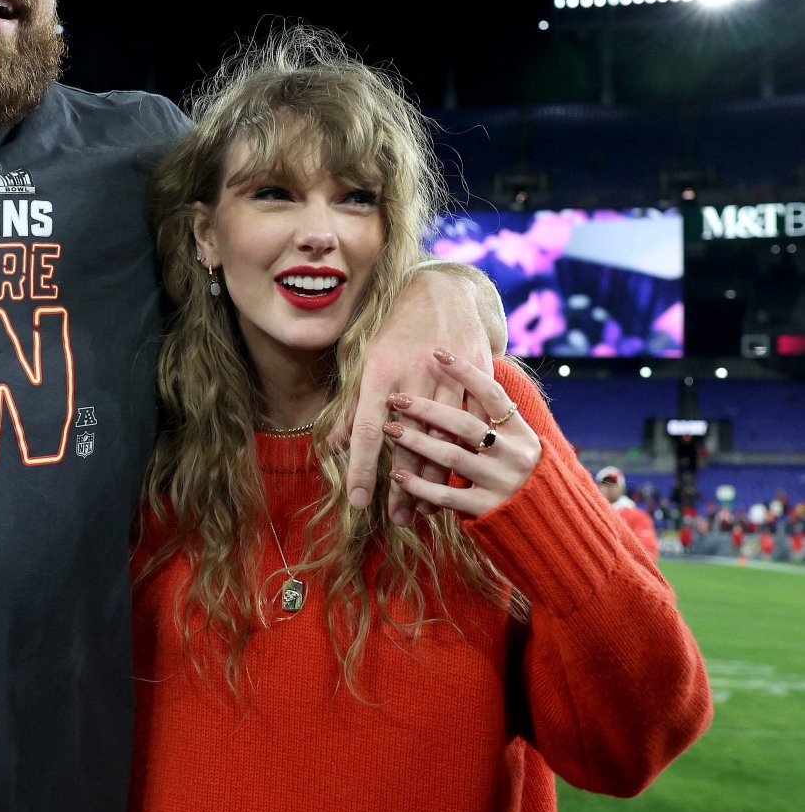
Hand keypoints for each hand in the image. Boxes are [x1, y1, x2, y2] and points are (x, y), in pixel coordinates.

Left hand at [332, 267, 497, 522]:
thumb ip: (353, 406)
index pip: (367, 430)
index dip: (362, 468)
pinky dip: (465, 454)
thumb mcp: (366, 361)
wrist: (443, 292)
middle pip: (409, 443)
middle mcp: (413, 376)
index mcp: (380, 373)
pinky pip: (473, 425)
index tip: (359, 502)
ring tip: (423, 512)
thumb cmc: (395, 330)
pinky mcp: (477, 377)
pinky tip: (457, 482)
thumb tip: (334, 445)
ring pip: (444, 439)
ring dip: (434, 479)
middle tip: (397, 520)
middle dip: (403, 486)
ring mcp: (448, 378)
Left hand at [381, 348, 539, 517]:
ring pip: (452, 457)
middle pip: (465, 424)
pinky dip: (419, 484)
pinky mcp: (488, 509)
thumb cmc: (520, 475)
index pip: (492, 394)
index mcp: (521, 433)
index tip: (437, 352)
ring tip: (389, 430)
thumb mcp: (516, 443)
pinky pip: (447, 495)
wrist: (549, 523)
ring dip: (416, 442)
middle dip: (426, 409)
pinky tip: (397, 475)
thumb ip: (491, 420)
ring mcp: (502, 482)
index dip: (466, 372)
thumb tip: (459, 385)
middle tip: (396, 398)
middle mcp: (514, 454)